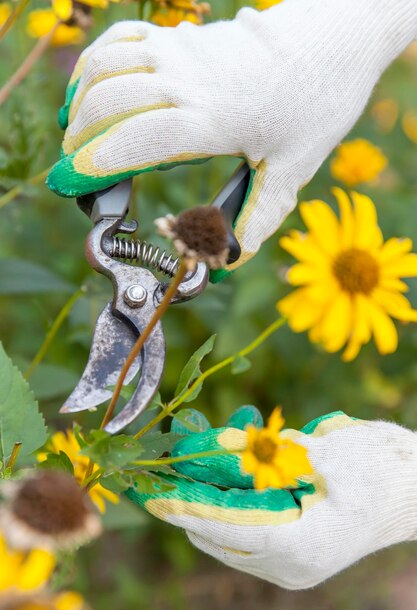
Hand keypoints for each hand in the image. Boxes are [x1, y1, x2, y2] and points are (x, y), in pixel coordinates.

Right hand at [47, 0, 416, 270]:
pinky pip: (121, 40)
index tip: (73, 184)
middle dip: (78, 142)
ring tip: (77, 138)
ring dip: (80, 103)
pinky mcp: (180, 38)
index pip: (137, 139)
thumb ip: (257, 216)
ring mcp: (180, 53)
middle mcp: (187, 82)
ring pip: (106, 69)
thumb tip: (231, 260)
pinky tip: (92, 92)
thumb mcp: (292, 170)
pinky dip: (95, 65)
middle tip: (73, 174)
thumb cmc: (317, 103)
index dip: (96, 163)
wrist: (331, 42)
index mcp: (213, 120)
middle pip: (108, 104)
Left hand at [127, 407, 416, 589]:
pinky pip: (247, 527)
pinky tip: (217, 473)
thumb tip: (236, 448)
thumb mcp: (334, 455)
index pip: (231, 530)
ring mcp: (292, 558)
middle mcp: (292, 562)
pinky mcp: (292, 545)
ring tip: (182, 471)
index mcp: (303, 546)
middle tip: (161, 477)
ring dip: (207, 502)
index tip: (156, 498)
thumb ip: (282, 456)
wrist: (416, 484)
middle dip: (191, 504)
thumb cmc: (385, 470)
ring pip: (231, 534)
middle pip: (223, 536)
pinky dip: (229, 502)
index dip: (190, 511)